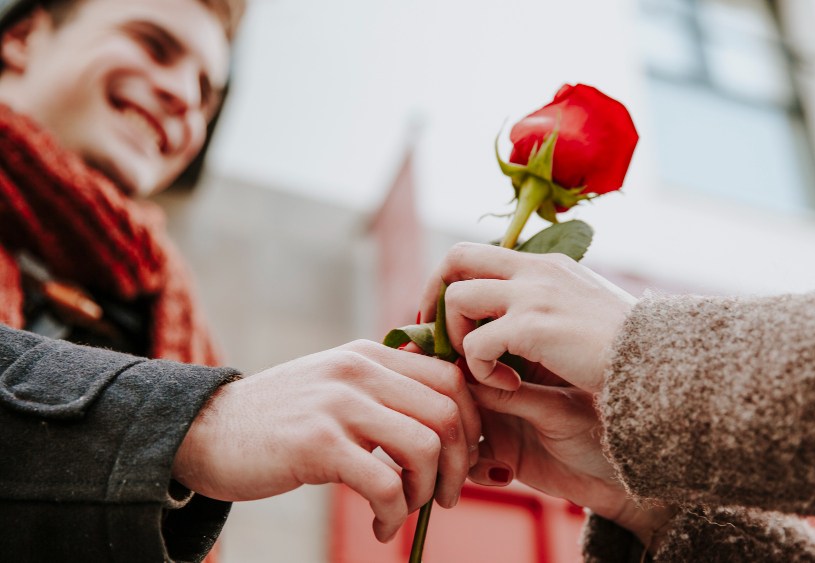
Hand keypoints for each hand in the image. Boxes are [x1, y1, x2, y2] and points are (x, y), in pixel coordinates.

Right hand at [172, 340, 479, 542]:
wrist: (206, 430)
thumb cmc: (282, 418)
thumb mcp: (337, 385)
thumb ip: (386, 388)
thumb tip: (450, 414)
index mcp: (370, 355)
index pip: (451, 379)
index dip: (473, 424)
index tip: (466, 459)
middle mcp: (359, 370)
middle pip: (448, 413)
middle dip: (460, 464)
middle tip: (447, 495)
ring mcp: (338, 405)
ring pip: (424, 447)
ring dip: (427, 492)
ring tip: (408, 511)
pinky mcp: (316, 444)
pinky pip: (384, 484)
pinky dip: (394, 513)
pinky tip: (382, 527)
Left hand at [420, 242, 635, 392]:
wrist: (659, 361)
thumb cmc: (628, 349)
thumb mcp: (585, 312)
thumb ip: (549, 307)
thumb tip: (515, 323)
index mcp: (546, 264)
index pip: (479, 253)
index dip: (451, 282)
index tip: (447, 318)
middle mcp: (535, 269)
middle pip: (456, 257)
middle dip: (433, 295)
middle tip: (436, 336)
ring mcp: (533, 294)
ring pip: (458, 297)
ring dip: (456, 337)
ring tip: (481, 368)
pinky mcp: (532, 327)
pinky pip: (476, 344)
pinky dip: (479, 369)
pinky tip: (507, 385)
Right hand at [467, 375, 674, 542]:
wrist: (622, 476)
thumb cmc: (602, 429)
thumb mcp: (556, 408)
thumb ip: (509, 396)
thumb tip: (464, 378)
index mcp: (520, 357)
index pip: (473, 348)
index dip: (455, 364)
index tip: (456, 385)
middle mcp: (503, 384)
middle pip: (455, 388)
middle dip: (451, 408)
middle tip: (470, 424)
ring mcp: (499, 419)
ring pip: (455, 424)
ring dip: (459, 441)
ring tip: (481, 453)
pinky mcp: (500, 454)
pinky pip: (469, 460)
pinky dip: (475, 469)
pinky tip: (503, 474)